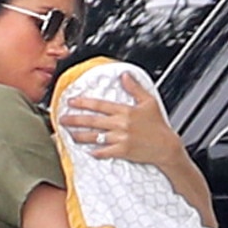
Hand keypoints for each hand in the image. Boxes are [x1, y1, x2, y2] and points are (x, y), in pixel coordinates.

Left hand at [60, 72, 181, 167]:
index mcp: (125, 111)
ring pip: (95, 136)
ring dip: (80, 136)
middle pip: (92, 120)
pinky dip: (95, 152)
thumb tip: (124, 75)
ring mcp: (120, 138)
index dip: (83, 102)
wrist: (166, 147)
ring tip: (69, 134)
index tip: (71, 102)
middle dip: (75, 119)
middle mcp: (120, 124)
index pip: (99, 105)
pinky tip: (87, 152)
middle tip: (62, 119)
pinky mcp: (122, 151)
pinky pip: (104, 152)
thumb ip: (134, 88)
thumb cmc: (158, 125)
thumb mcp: (149, 102)